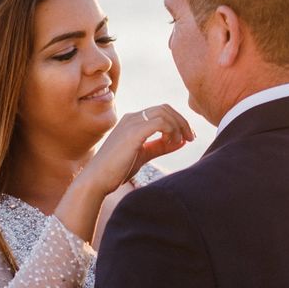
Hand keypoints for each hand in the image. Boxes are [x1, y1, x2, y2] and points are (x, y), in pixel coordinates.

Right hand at [80, 104, 194, 195]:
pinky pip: (160, 122)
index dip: (178, 121)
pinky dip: (171, 130)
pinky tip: (171, 143)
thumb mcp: (143, 155)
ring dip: (178, 126)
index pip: (161, 111)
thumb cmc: (117, 170)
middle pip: (165, 108)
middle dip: (182, 121)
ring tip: (180, 142)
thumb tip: (181, 141)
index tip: (188, 137)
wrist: (97, 179)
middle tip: (191, 137)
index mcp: (133, 121)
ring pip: (164, 113)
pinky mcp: (133, 133)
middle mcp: (132, 118)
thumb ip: (161, 146)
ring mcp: (132, 123)